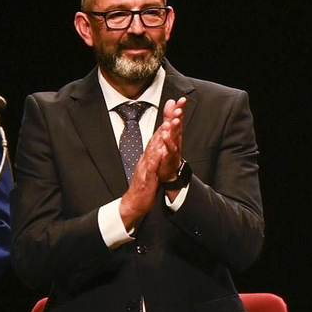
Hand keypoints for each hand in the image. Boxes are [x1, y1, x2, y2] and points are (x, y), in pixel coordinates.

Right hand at [118, 99, 185, 225]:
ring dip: (161, 136)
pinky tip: (161, 150)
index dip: (168, 121)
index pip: (160, 134)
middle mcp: (147, 157)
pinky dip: (156, 158)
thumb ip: (157, 154)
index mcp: (150, 154)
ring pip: (154, 148)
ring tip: (169, 124)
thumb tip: (162, 143)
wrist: (135, 202)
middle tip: (175, 109)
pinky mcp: (146, 177)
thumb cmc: (145, 185)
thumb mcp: (153, 166)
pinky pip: (151, 166)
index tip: (177, 108)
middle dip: (167, 122)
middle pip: (158, 136)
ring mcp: (146, 166)